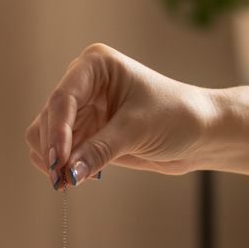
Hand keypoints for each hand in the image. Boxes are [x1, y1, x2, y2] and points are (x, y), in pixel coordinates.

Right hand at [25, 44, 216, 186]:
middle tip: (62, 180)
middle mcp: (84, 82)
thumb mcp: (138, 131)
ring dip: (53, 159)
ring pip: (47, 135)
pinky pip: (61, 150)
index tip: (58, 161)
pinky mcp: (88, 131)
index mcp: (95, 65)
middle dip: (54, 149)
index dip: (56, 131)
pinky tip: (75, 178)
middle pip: (48, 117)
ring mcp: (84, 108)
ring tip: (67, 182)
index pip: (63, 98)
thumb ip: (100, 150)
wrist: (202, 133)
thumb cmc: (178, 117)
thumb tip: (68, 172)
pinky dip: (62, 165)